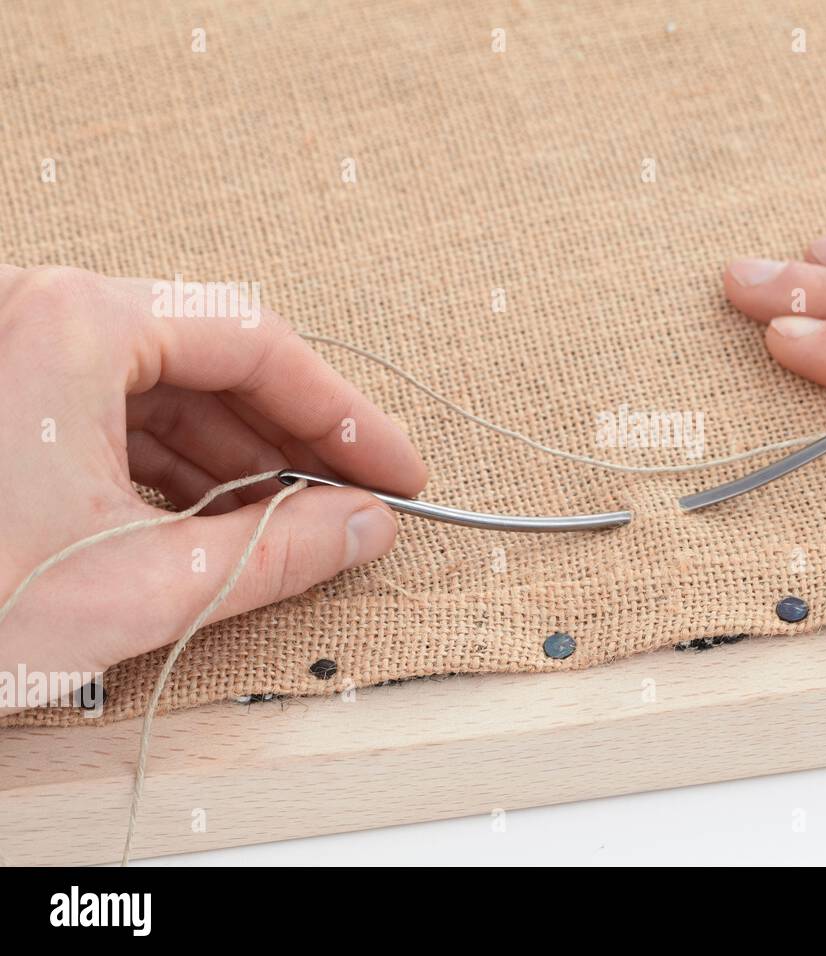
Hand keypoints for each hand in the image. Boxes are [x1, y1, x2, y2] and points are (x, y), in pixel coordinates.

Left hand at [0, 266, 425, 707]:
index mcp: (74, 324)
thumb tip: (362, 527)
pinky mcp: (2, 394)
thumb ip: (275, 551)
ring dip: (237, 459)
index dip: (345, 417)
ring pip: (164, 389)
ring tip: (292, 525)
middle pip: (213, 361)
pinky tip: (212, 521)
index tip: (396, 471)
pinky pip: (114, 413)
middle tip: (356, 503)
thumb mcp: (136, 588)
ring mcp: (14, 349)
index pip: (258, 344)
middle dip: (292, 441)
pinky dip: (174, 468)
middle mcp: (40, 312)